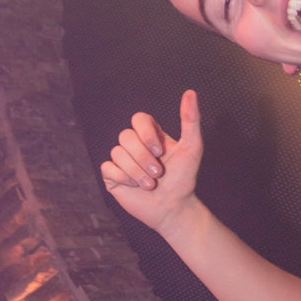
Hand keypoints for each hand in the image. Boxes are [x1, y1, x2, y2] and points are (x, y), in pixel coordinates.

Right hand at [101, 94, 203, 234]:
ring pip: (117, 153)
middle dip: (143, 158)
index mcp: (151, 135)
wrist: (173, 208)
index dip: (145, 133)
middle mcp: (135, 145)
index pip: (138, 118)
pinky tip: (136, 187)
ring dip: (137, 172)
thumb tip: (190, 92)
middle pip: (125, 136)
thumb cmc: (184, 179)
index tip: (159, 150)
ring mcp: (122, 160)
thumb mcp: (192, 147)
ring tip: (151, 184)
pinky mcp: (112, 176)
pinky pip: (108, 168)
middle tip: (159, 173)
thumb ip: (191, 120)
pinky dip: (124, 179)